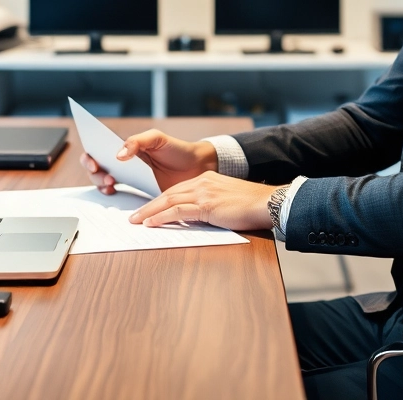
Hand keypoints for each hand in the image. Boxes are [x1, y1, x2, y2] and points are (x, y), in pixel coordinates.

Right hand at [79, 129, 215, 194]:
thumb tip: (118, 155)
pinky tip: (114, 192)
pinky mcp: (137, 192)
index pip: (99, 149)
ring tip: (111, 183)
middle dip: (95, 172)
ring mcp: (128, 177)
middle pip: (97, 167)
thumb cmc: (176, 149)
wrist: (195, 167)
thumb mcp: (157, 138)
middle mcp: (123, 162)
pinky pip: (118, 194)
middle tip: (106, 175)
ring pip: (103, 181)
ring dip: (100, 183)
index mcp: (126, 147)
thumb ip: (137, 142)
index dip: (90, 155)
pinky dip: (111, 194)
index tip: (92, 160)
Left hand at [129, 171, 276, 230]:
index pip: (177, 190)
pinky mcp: (207, 205)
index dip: (160, 201)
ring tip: (136, 221)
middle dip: (149, 206)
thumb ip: (210, 205)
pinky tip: (151, 223)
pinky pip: (178, 211)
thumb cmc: (252, 206)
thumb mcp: (226, 201)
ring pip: (168, 201)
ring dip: (149, 212)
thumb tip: (195, 218)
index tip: (148, 209)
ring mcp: (204, 193)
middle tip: (134, 216)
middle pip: (168, 193)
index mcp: (207, 180)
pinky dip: (161, 217)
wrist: (268, 203)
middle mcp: (203, 182)